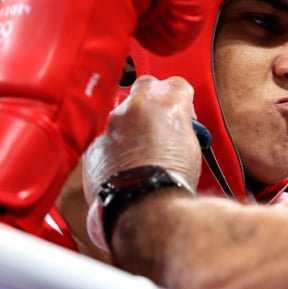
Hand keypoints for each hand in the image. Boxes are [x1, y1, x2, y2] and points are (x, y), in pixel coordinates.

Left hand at [83, 75, 202, 204]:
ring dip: (131, 126)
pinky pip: (105, 139)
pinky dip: (114, 148)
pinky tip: (125, 166)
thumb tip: (177, 130)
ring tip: (143, 152)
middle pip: (146, 87)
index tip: (181, 111)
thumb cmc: (171, 180)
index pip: (177, 84)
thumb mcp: (192, 148)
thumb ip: (181, 128)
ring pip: (122, 113)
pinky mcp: (96, 144)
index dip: (180, 98)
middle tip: (161, 121)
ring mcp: (113, 124)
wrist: (144, 204)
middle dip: (152, 99)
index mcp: (168, 103)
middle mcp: (138, 106)